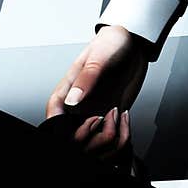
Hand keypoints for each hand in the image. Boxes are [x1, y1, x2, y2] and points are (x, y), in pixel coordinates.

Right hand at [46, 25, 148, 161]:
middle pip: (72, 138)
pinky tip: (125, 118)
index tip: (83, 122)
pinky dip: (121, 135)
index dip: (62, 128)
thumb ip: (86, 78)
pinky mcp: (112, 118)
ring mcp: (95, 113)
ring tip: (117, 115)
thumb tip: (72, 100)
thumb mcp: (99, 57)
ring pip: (92, 143)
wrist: (134, 43)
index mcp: (67, 91)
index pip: (53, 118)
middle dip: (87, 137)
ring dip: (106, 138)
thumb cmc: (111, 44)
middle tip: (102, 117)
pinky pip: (112, 139)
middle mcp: (79, 107)